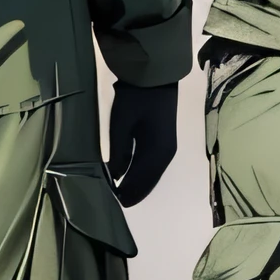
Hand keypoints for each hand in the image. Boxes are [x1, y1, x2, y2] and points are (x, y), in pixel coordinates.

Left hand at [105, 81, 178, 206]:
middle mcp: (165, 154)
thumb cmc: (137, 99)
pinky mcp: (163, 140)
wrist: (155, 76)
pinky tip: (131, 176)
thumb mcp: (122, 124)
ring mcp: (166, 147)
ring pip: (152, 175)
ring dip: (138, 184)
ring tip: (121, 193)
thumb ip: (119, 152)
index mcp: (158, 152)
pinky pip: (152, 165)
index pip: (141, 181)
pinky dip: (142, 174)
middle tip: (115, 202)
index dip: (127, 193)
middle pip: (149, 181)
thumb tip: (116, 176)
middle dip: (133, 192)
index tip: (113, 203)